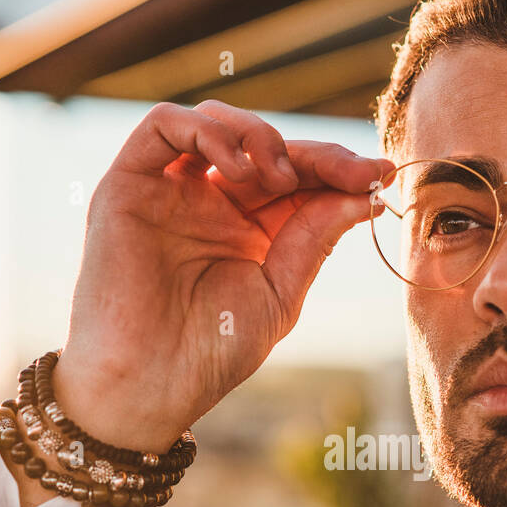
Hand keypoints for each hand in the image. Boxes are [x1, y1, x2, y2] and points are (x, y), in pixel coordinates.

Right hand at [54, 100, 393, 451]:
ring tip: (281, 178)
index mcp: (247, 228)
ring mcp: (168, 190)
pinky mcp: (128, 184)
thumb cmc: (210, 352)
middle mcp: (208, 201)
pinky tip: (239, 170)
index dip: (337, 169)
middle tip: (350, 174)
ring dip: (260, 135)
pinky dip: (208, 129)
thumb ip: (315, 237)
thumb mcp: (279, 292)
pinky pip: (163, 125)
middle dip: (314, 153)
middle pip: (264, 146)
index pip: (296, 177)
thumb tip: (365, 192)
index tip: (378, 176)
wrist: (149, 385)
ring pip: (216, 122)